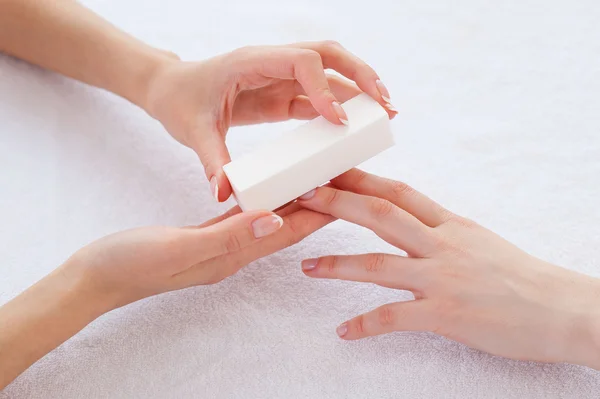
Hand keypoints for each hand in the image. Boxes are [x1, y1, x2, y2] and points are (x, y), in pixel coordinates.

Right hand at [64, 203, 333, 310]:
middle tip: (345, 178)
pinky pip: (246, 218)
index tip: (348, 187)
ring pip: (270, 221)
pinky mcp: (207, 238)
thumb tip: (276, 220)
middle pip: (288, 226)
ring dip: (296, 203)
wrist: (96, 279)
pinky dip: (265, 203)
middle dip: (318, 205)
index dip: (320, 210)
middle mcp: (234, 253)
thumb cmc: (130, 264)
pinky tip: (272, 191)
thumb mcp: (178, 247)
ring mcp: (221, 247)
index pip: (288, 231)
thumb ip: (228, 236)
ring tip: (318, 179)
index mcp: (232, 255)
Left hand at [142, 41, 397, 201]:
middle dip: (360, 75)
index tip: (339, 120)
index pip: (300, 62)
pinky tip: (357, 125)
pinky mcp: (283, 94)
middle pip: (327, 54)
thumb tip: (224, 194)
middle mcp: (272, 63)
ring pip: (330, 72)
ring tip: (385, 112)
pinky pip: (318, 95)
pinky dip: (341, 106)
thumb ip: (211, 160)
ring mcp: (280, 77)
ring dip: (359, 89)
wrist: (172, 89)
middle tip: (385, 103)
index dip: (323, 88)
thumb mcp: (193, 130)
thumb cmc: (181, 101)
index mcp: (251, 62)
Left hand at [297, 169, 599, 368]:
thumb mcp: (477, 239)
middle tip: (303, 197)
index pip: (398, 192)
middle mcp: (443, 245)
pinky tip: (344, 331)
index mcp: (450, 224)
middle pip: (381, 215)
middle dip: (338, 203)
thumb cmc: (519, 276)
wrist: (562, 310)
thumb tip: (411, 221)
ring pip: (378, 266)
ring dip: (337, 265)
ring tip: (306, 266)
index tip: (330, 171)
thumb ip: (441, 229)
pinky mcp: (446, 315)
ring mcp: (443, 279)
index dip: (361, 179)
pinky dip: (365, 325)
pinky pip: (395, 318)